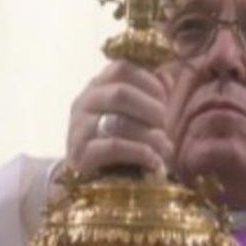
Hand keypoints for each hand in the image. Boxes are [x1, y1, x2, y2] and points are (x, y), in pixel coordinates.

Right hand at [59, 62, 175, 194]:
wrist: (87, 178)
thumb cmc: (118, 139)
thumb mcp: (133, 112)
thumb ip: (151, 93)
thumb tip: (167, 77)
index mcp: (97, 86)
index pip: (120, 68)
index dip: (148, 81)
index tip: (163, 100)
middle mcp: (84, 102)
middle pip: (121, 93)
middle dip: (151, 109)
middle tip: (165, 126)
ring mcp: (79, 128)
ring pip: (119, 122)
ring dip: (151, 136)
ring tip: (165, 148)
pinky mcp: (80, 155)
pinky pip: (114, 147)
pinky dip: (140, 153)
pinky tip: (154, 162)